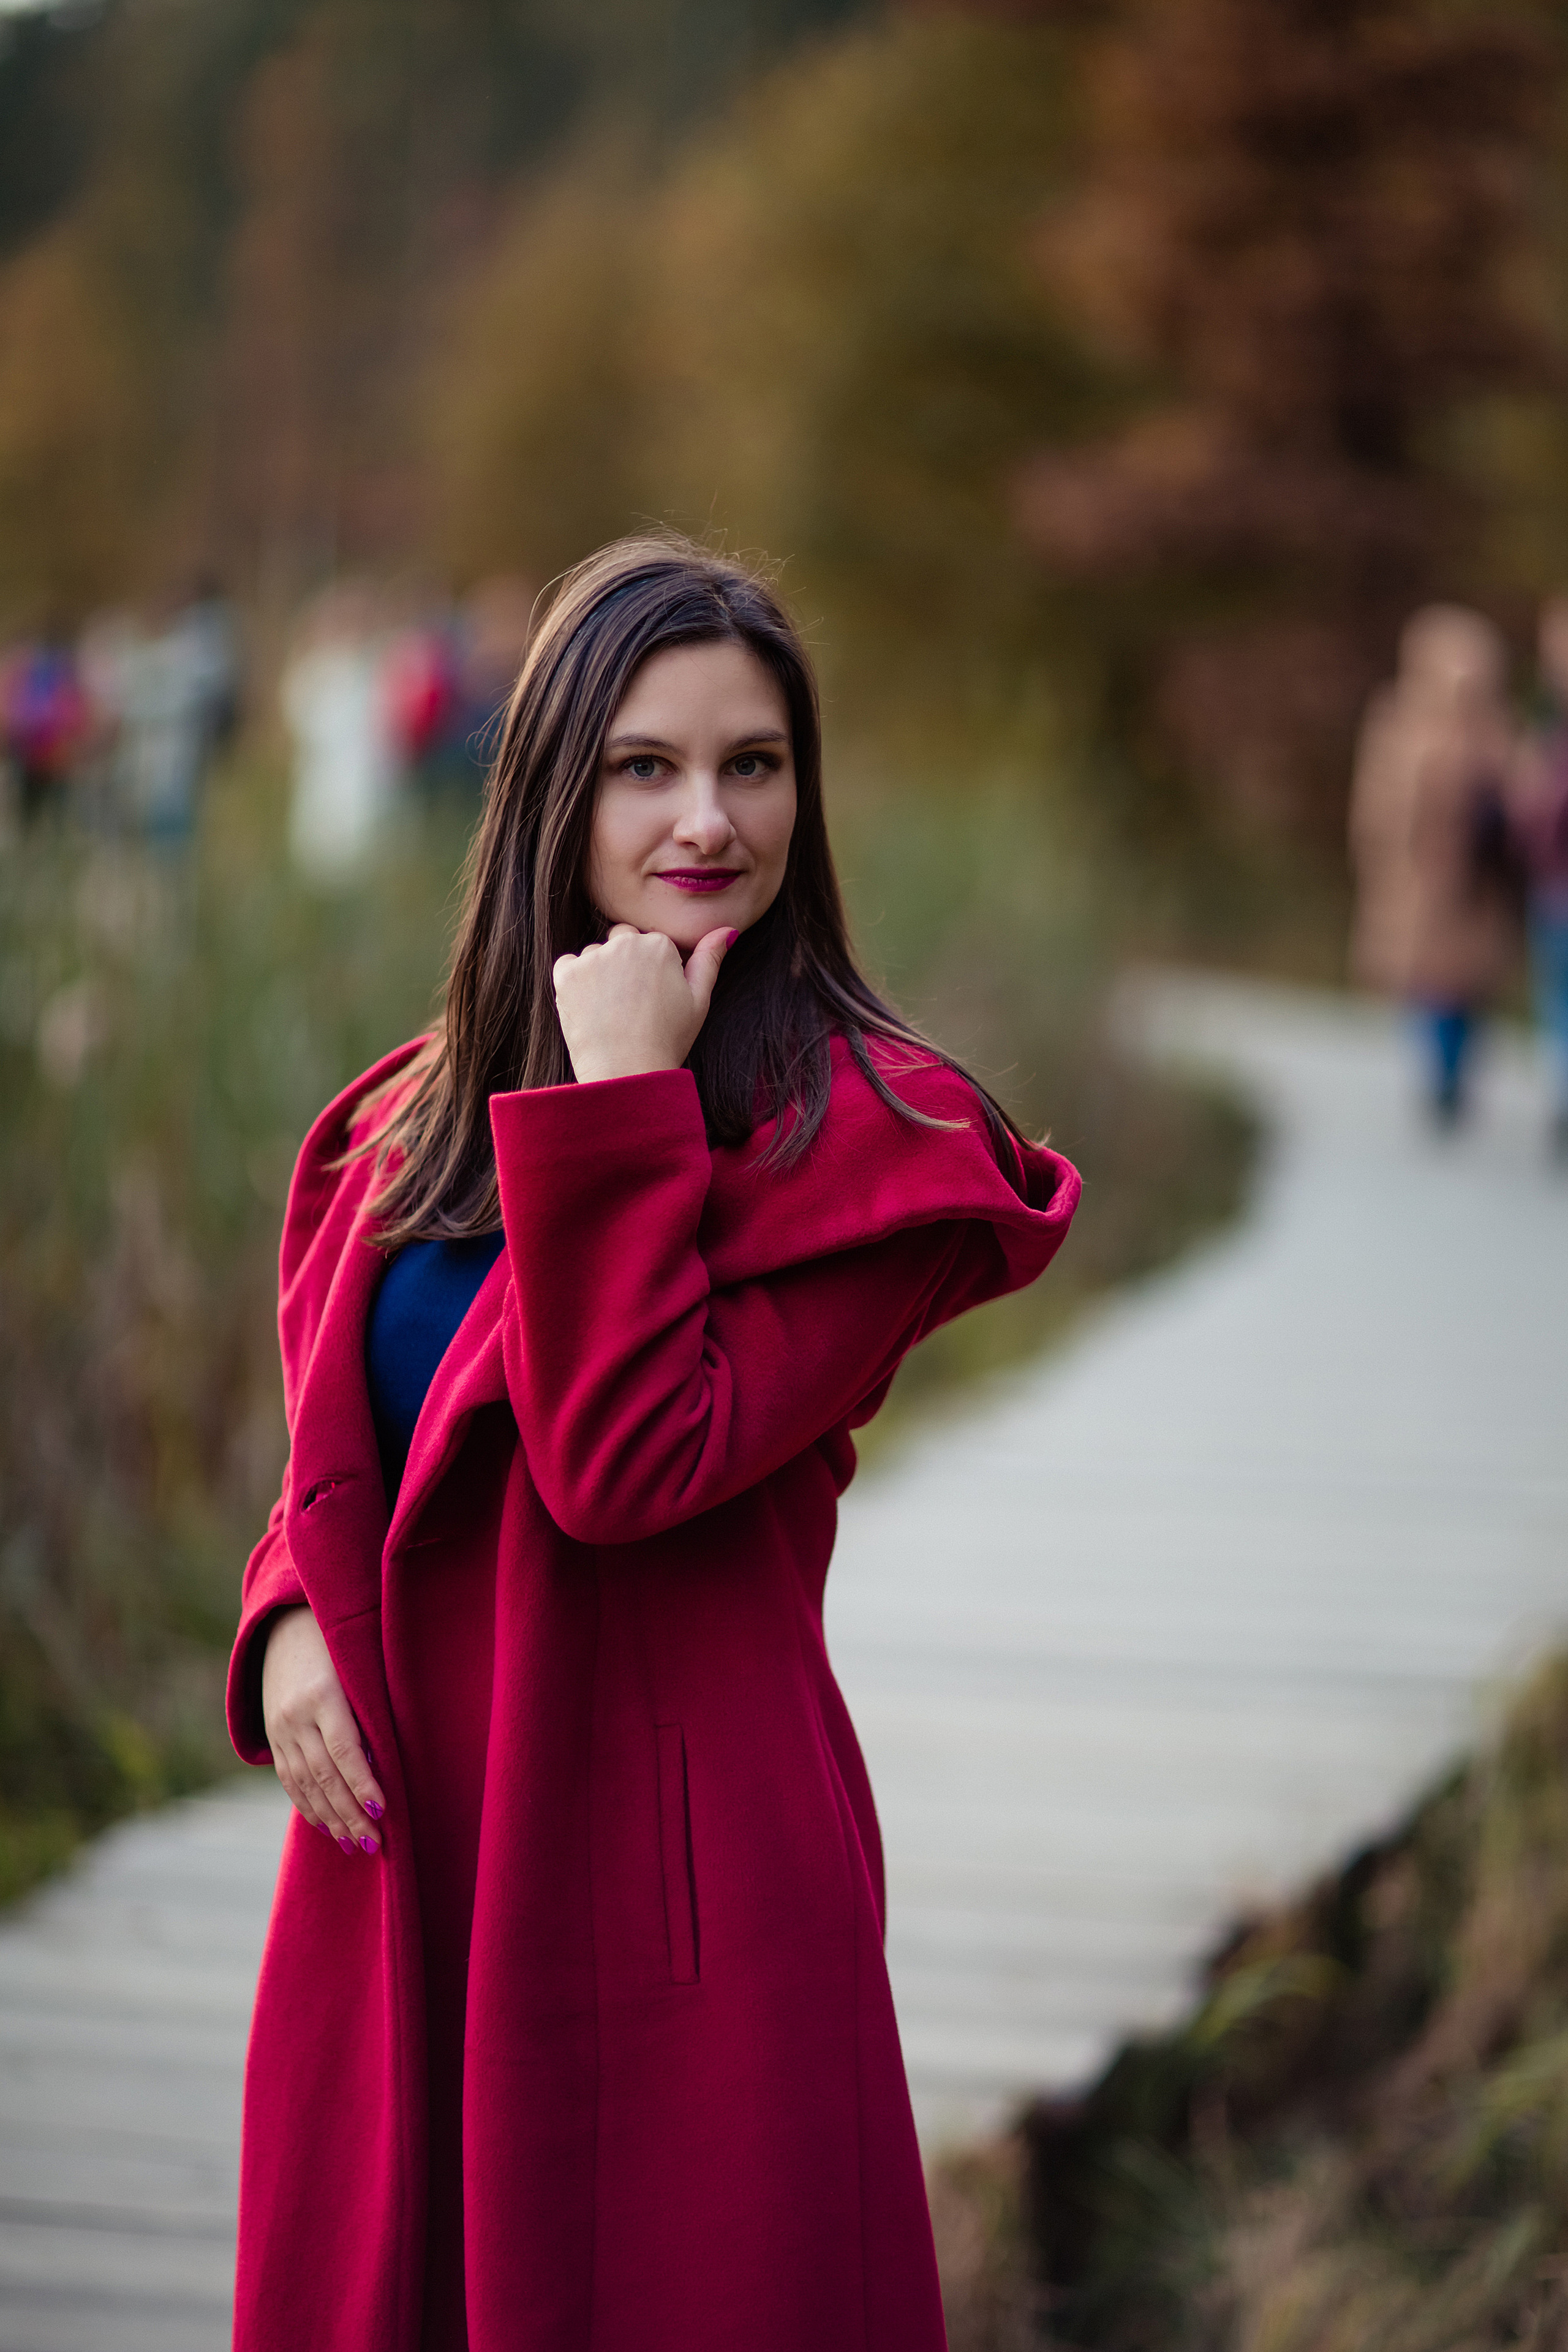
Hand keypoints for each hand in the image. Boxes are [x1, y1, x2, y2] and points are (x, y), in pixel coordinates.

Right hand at [261, 1604, 386, 1855]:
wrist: (285, 1625)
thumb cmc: (340, 1642)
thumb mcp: (357, 1666)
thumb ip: (370, 1708)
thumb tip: (391, 1761)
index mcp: (323, 1693)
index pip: (345, 1749)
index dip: (362, 1783)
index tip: (382, 1811)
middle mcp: (295, 1715)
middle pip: (324, 1774)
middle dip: (350, 1813)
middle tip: (374, 1843)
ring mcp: (279, 1728)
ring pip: (305, 1784)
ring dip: (331, 1818)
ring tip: (354, 1844)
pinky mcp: (272, 1736)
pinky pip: (288, 1779)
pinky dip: (308, 1806)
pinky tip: (326, 1826)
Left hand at [553, 922, 734, 1084]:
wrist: (627, 1072)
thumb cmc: (667, 1039)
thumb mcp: (699, 1000)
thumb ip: (709, 959)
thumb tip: (727, 930)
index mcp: (659, 945)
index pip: (650, 942)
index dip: (652, 971)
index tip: (652, 997)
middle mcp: (625, 943)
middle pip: (621, 940)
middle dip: (625, 963)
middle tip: (630, 1002)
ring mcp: (593, 957)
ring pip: (595, 954)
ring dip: (600, 972)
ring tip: (611, 1010)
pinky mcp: (566, 974)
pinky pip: (568, 965)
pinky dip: (575, 982)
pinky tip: (591, 1007)